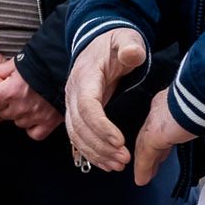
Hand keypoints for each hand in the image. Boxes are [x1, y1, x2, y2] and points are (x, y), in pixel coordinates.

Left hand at [0, 61, 64, 140]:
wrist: (66, 67)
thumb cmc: (41, 63)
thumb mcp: (14, 63)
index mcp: (10, 91)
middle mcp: (21, 106)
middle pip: (3, 113)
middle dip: (7, 106)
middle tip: (18, 95)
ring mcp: (35, 116)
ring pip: (18, 123)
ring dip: (21, 115)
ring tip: (31, 101)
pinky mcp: (49, 123)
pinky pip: (34, 133)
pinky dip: (34, 127)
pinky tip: (37, 115)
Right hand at [63, 29, 147, 172]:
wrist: (99, 43)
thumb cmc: (115, 43)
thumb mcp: (126, 38)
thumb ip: (130, 46)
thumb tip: (132, 54)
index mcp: (85, 77)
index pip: (87, 107)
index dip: (100, 126)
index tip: (119, 141)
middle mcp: (73, 93)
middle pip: (79, 126)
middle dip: (99, 146)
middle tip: (123, 160)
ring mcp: (72, 104)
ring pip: (76, 135)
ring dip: (95, 153)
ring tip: (117, 165)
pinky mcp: (77, 112)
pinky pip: (77, 136)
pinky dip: (90, 152)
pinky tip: (106, 162)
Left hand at [133, 89, 196, 186]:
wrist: (204, 94)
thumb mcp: (204, 107)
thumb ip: (201, 115)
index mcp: (169, 102)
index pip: (161, 123)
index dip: (160, 137)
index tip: (161, 147)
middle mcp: (158, 111)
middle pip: (150, 135)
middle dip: (150, 151)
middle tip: (150, 164)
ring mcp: (154, 122)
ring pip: (144, 146)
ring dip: (145, 162)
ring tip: (144, 175)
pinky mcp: (153, 135)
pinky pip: (145, 155)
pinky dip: (143, 168)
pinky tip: (142, 179)